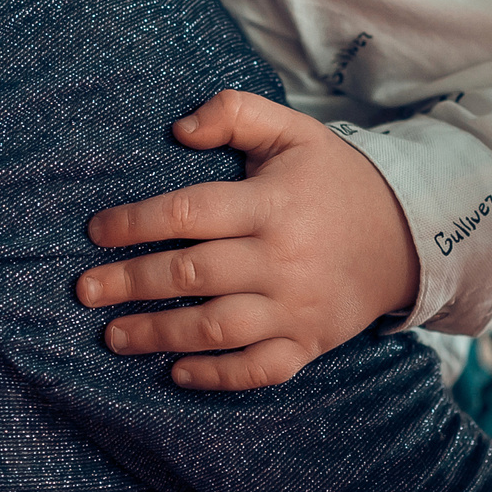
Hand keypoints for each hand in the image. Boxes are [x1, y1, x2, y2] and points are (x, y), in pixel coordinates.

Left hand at [77, 88, 420, 388]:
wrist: (406, 237)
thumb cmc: (333, 180)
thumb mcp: (293, 131)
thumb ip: (235, 114)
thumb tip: (179, 129)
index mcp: (273, 204)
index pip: (190, 212)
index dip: (136, 221)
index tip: (95, 231)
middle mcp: (282, 259)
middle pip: (194, 274)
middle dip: (132, 282)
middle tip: (84, 290)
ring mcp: (296, 308)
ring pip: (217, 328)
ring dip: (159, 333)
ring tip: (112, 335)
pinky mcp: (308, 344)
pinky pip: (257, 370)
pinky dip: (216, 376)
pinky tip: (176, 372)